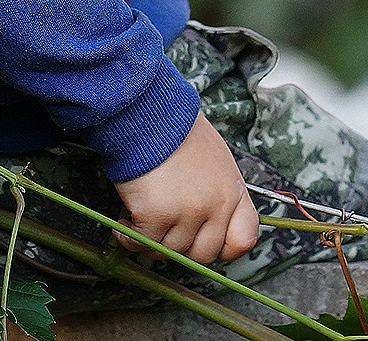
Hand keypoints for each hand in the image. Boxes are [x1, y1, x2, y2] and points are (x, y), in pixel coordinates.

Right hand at [112, 115, 259, 262]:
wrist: (150, 114)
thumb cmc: (177, 132)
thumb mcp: (214, 160)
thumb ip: (216, 191)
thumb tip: (205, 221)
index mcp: (233, 191)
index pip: (244, 239)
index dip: (222, 247)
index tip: (200, 240)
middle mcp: (216, 205)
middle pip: (203, 254)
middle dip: (180, 248)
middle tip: (162, 233)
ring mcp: (189, 212)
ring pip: (170, 252)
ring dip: (151, 242)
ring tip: (139, 222)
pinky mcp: (158, 214)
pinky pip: (142, 243)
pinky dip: (128, 237)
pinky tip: (123, 221)